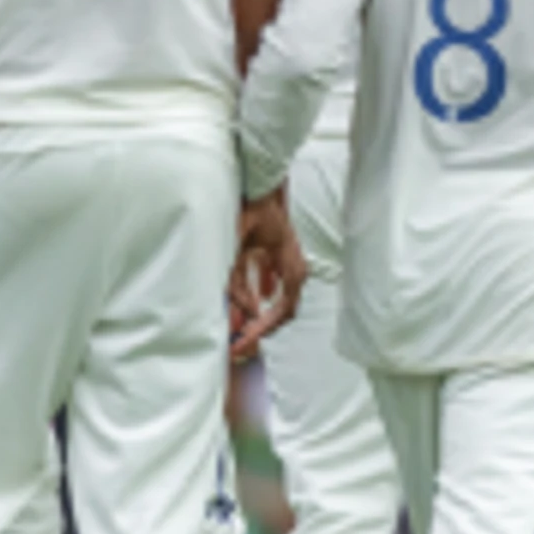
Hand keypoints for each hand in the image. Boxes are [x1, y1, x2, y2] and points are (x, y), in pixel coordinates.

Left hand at [229, 192, 304, 358]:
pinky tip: (249, 310)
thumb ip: (239, 279)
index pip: (283, 309)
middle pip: (282, 311)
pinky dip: (261, 302)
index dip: (264, 328)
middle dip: (260, 330)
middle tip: (238, 345)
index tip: (245, 339)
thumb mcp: (239, 247)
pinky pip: (276, 290)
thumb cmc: (255, 212)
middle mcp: (296, 269)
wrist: (263, 188)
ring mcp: (292, 266)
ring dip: (258, 317)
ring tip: (237, 332)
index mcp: (292, 267)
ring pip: (278, 303)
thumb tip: (244, 310)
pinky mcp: (283, 262)